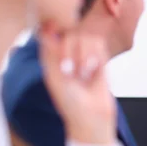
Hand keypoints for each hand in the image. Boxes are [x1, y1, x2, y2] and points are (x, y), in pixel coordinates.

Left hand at [39, 24, 115, 145]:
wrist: (92, 115)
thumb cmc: (70, 102)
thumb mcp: (53, 77)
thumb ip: (50, 53)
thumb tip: (45, 30)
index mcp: (52, 58)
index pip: (52, 32)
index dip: (55, 32)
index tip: (57, 40)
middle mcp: (69, 54)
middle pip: (70, 32)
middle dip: (70, 51)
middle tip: (69, 70)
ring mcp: (85, 55)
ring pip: (86, 37)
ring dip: (84, 54)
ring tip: (83, 72)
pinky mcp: (101, 58)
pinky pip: (99, 44)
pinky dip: (96, 56)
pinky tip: (93, 69)